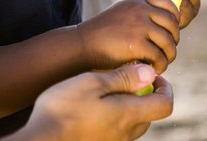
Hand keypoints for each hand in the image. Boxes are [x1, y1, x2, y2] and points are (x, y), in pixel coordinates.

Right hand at [5, 64, 173, 140]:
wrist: (41, 140)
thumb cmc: (64, 108)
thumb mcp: (93, 83)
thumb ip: (123, 78)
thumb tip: (150, 73)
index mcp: (129, 114)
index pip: (165, 104)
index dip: (166, 88)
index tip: (152, 75)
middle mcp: (126, 133)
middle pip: (150, 115)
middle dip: (146, 95)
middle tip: (129, 78)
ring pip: (133, 124)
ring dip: (130, 107)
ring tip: (108, 92)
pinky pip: (117, 132)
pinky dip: (114, 118)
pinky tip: (93, 108)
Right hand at [76, 0, 179, 72]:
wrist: (82, 46)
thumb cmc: (102, 34)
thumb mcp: (121, 13)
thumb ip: (140, 13)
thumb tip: (166, 22)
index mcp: (137, 1)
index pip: (168, 3)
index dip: (175, 18)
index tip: (170, 31)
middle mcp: (140, 10)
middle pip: (172, 24)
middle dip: (173, 40)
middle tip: (167, 51)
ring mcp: (139, 25)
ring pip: (168, 42)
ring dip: (169, 55)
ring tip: (162, 63)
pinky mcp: (136, 44)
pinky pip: (159, 56)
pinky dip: (160, 65)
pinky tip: (154, 70)